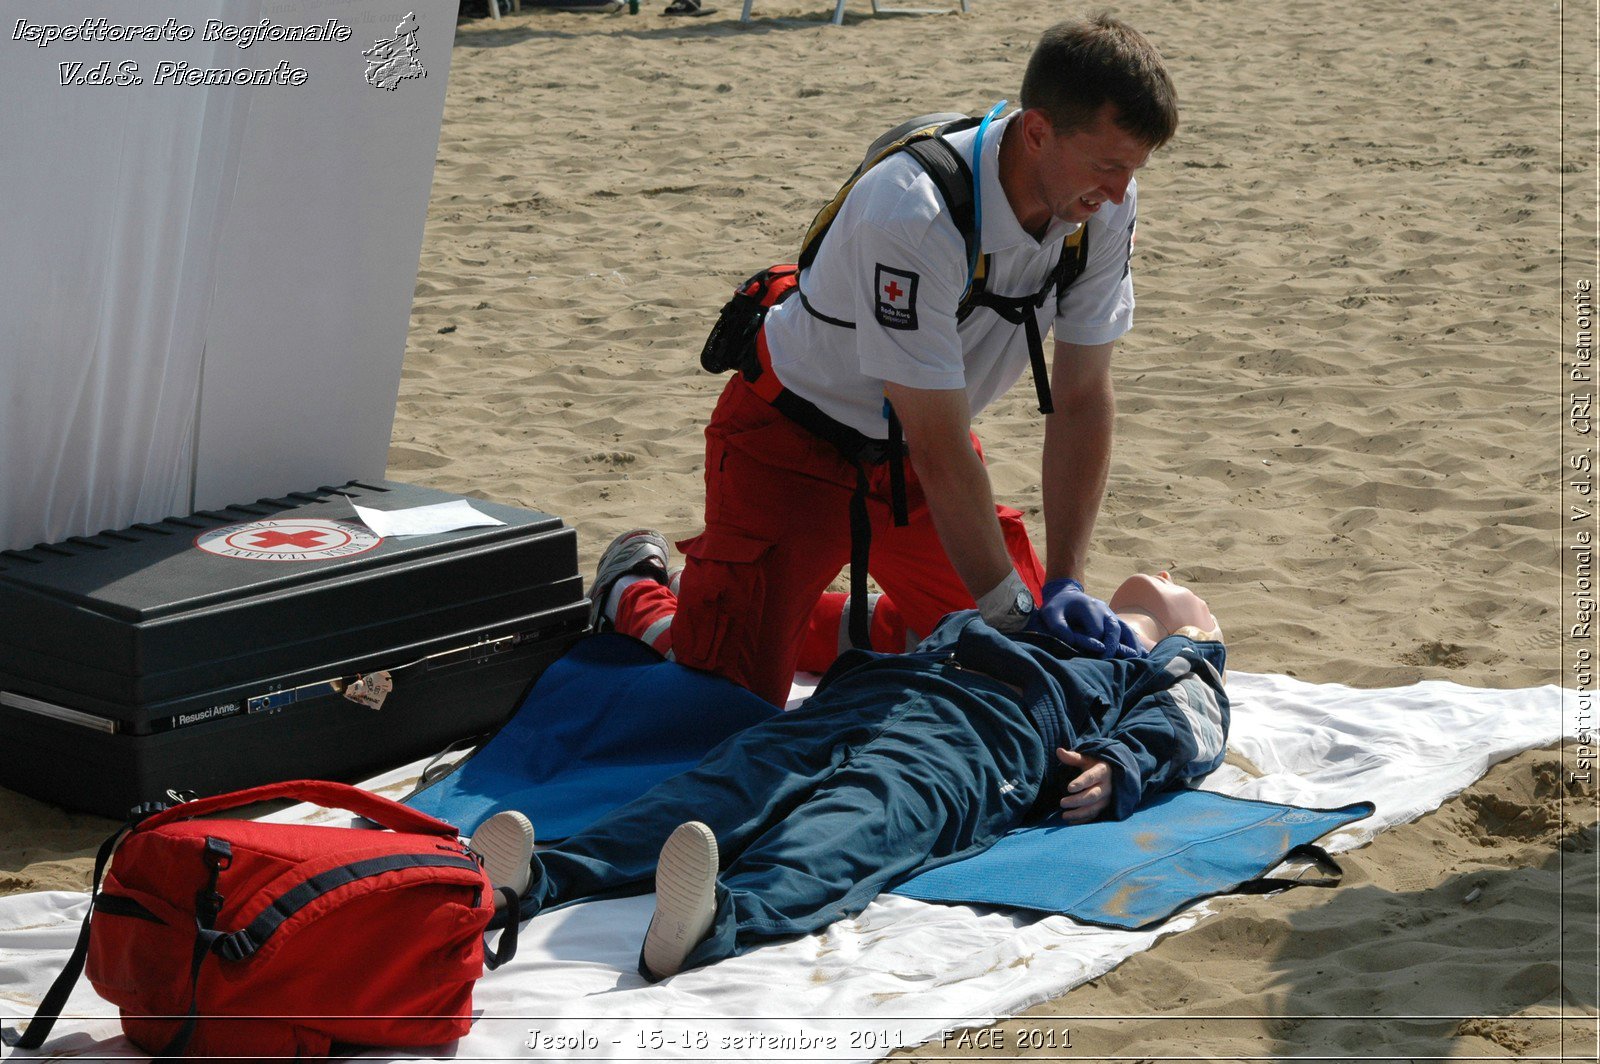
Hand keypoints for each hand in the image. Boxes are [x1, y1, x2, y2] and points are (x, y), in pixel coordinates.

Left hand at [1028, 578, 1143, 657]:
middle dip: (1113, 647)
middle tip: (1108, 662)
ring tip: (1136, 661)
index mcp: (1089, 607)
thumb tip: (1074, 643)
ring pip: (1126, 630)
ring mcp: (1111, 615)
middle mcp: (1104, 610)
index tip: (1093, 657)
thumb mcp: (1051, 614)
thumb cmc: (1057, 607)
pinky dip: (1136, 643)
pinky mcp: (1114, 621)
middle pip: (1114, 629)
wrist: (1066, 595)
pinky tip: (1144, 655)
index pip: (1096, 629)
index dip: (1094, 644)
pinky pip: (1129, 632)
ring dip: (1131, 645)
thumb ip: (1060, 628)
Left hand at [1055, 748, 1111, 822]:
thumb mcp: (1087, 759)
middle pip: (1092, 795)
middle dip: (1077, 800)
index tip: (1069, 787)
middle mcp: (1107, 786)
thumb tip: (1058, 751)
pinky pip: (1095, 815)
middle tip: (1062, 802)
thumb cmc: (1096, 765)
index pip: (1091, 777)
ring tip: (1064, 815)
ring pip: (1094, 808)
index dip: (1081, 782)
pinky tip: (1070, 821)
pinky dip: (1083, 819)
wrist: (1115, 774)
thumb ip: (1073, 757)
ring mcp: (1107, 798)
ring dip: (1079, 813)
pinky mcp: (1105, 807)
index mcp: (1102, 771)